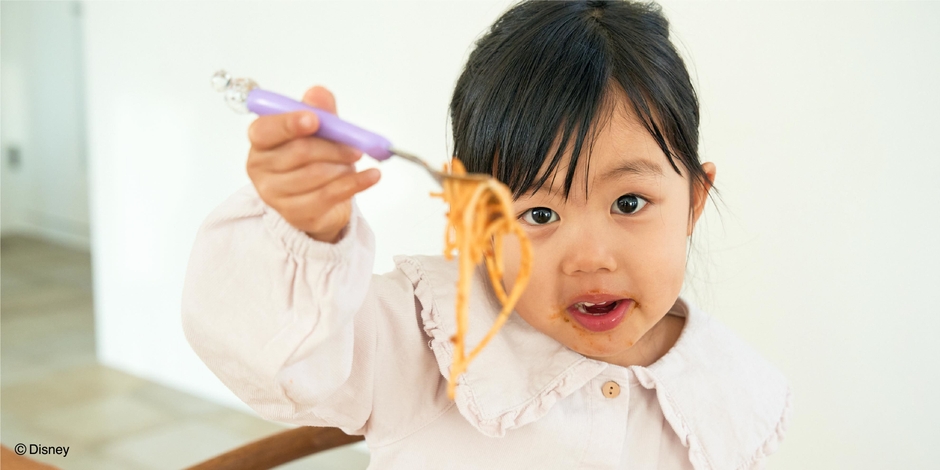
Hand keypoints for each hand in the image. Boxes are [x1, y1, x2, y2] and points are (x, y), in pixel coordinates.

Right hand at [246, 86, 380, 242]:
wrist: (319, 202)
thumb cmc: (313, 160)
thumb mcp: (318, 131)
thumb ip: (319, 111)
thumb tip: (318, 94)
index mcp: (261, 141)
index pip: (265, 130)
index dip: (289, 123)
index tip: (314, 120)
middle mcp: (260, 168)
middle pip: (299, 152)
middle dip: (333, 146)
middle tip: (355, 146)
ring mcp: (275, 194)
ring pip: (316, 174)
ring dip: (343, 166)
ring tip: (352, 163)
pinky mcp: (296, 213)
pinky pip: (330, 194)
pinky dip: (356, 183)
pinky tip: (372, 176)